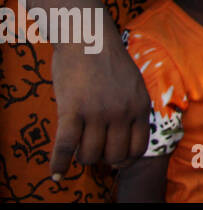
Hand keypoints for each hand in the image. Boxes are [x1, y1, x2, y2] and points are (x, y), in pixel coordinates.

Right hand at [50, 40, 150, 181]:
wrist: (87, 36)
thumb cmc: (107, 60)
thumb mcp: (133, 83)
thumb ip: (132, 108)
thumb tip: (125, 136)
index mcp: (140, 106)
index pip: (138, 148)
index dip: (126, 159)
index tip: (115, 159)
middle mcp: (122, 112)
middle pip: (115, 156)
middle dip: (103, 159)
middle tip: (94, 152)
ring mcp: (97, 112)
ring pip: (90, 155)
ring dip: (82, 158)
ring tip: (76, 152)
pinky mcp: (72, 109)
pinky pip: (65, 147)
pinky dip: (59, 164)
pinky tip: (56, 173)